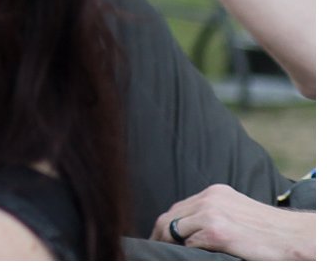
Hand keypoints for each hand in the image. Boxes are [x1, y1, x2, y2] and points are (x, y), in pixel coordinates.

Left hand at [154, 184, 314, 259]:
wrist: (296, 237)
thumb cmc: (271, 231)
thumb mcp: (238, 213)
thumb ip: (215, 214)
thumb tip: (190, 230)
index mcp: (214, 193)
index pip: (178, 209)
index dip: (166, 226)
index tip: (159, 238)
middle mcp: (209, 199)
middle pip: (169, 217)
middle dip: (159, 235)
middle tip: (154, 249)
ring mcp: (211, 214)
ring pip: (173, 230)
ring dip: (168, 244)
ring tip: (163, 255)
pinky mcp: (217, 232)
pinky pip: (189, 244)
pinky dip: (186, 253)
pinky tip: (189, 258)